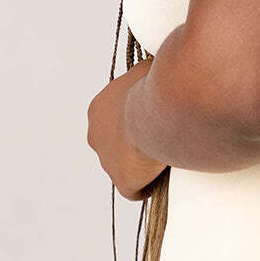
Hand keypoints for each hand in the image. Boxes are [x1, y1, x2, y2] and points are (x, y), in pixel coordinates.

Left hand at [86, 59, 167, 200]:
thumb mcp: (148, 71)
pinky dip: (145, 186)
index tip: (150, 121)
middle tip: (158, 140)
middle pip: (114, 146)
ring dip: (139, 166)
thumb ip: (145, 76)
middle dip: (133, 145)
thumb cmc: (154, 87)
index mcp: (99, 109)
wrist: (159, 111)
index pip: (113, 120)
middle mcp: (96, 136)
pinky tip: (159, 181)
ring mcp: (107, 161)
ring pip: (123, 168)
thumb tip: (153, 70)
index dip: (132, 122)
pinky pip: (133, 189)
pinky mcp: (123, 181)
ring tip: (163, 160)